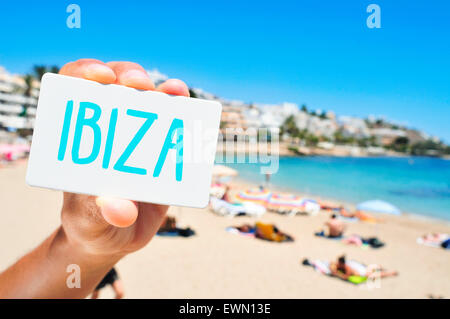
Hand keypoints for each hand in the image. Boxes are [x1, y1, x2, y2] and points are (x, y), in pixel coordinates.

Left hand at [59, 59, 189, 258]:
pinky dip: (184, 112)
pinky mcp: (162, 151)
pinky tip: (189, 109)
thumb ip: (100, 215)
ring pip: (149, 99)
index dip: (84, 73)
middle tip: (140, 84)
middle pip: (115, 86)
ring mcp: (137, 139)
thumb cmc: (94, 228)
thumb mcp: (92, 224)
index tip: (100, 77)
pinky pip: (175, 126)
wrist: (116, 240)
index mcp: (80, 141)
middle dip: (128, 75)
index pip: (75, 93)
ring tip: (174, 92)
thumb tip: (118, 206)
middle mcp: (109, 132)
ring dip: (162, 90)